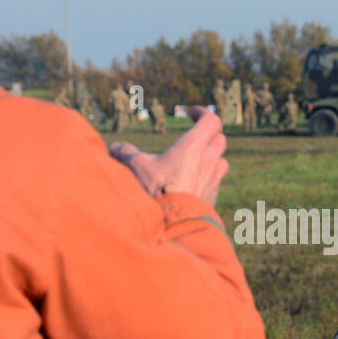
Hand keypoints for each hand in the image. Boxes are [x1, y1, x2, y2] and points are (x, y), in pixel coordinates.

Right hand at [109, 106, 228, 205]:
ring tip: (197, 161)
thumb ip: (125, 153)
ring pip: (221, 161)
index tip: (193, 113)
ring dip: (212, 158)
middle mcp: (208, 161)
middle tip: (195, 138)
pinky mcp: (212, 198)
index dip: (204, 114)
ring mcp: (213, 181)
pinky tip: (193, 185)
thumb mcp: (135, 166)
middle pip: (220, 139)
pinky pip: (216, 183)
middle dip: (209, 135)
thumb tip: (116, 148)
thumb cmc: (156, 191)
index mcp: (193, 146)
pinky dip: (208, 179)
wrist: (172, 224)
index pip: (212, 121)